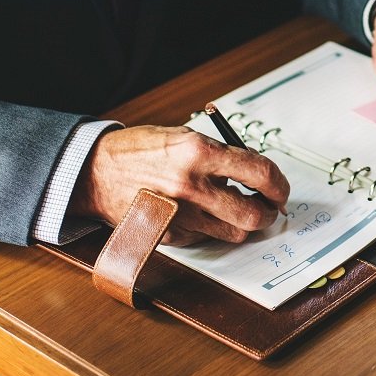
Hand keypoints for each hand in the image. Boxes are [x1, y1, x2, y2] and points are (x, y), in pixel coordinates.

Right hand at [68, 125, 289, 245]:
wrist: (95, 171)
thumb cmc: (141, 150)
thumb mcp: (185, 137)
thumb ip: (223, 155)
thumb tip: (258, 175)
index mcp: (199, 152)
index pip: (260, 172)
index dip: (279, 184)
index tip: (280, 189)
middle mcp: (191, 186)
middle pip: (253, 215)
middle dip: (268, 213)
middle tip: (268, 206)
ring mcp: (180, 215)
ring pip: (234, 233)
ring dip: (243, 223)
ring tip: (234, 208)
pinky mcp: (169, 234)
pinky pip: (207, 238)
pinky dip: (212, 228)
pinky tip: (200, 212)